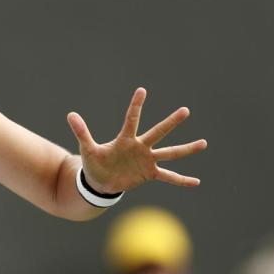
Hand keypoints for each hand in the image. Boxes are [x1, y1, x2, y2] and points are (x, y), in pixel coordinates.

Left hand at [67, 88, 206, 193]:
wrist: (101, 182)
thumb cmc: (95, 163)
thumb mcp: (88, 149)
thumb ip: (82, 132)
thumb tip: (70, 114)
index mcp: (125, 139)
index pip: (131, 119)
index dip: (136, 106)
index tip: (142, 90)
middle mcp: (140, 147)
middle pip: (158, 132)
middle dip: (171, 122)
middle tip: (185, 110)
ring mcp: (147, 160)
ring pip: (170, 153)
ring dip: (186, 149)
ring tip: (204, 143)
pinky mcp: (150, 173)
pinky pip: (169, 177)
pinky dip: (181, 180)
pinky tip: (197, 182)